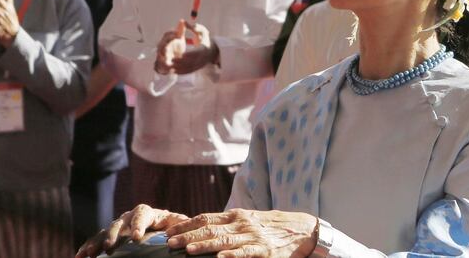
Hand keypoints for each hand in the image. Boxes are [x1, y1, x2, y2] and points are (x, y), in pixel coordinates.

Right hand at [75, 204, 189, 257]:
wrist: (160, 227)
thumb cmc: (171, 226)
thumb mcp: (177, 223)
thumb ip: (181, 223)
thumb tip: (190, 225)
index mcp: (147, 212)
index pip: (142, 214)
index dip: (138, 224)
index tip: (137, 237)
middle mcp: (129, 217)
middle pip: (119, 222)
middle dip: (114, 234)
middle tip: (110, 247)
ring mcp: (118, 226)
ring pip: (105, 232)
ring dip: (97, 242)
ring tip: (89, 254)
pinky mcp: (110, 236)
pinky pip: (97, 240)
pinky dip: (88, 246)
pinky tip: (79, 256)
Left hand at [155, 21, 218, 74]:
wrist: (212, 52)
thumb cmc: (205, 40)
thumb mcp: (203, 31)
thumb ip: (195, 27)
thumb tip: (186, 22)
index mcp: (203, 49)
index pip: (196, 53)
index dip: (188, 55)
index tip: (181, 54)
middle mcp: (201, 59)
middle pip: (191, 62)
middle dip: (181, 62)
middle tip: (171, 59)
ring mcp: (198, 65)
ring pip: (188, 68)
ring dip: (178, 68)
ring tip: (170, 65)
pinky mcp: (195, 69)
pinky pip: (187, 72)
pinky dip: (180, 72)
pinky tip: (173, 70)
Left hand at [165, 209, 317, 257]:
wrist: (301, 229)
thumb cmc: (269, 226)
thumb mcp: (247, 221)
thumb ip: (226, 225)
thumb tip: (200, 231)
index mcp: (235, 216)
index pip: (204, 218)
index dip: (185, 225)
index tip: (168, 232)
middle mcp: (241, 224)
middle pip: (210, 228)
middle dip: (187, 235)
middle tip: (169, 242)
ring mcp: (253, 237)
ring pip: (224, 240)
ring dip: (204, 245)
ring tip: (187, 249)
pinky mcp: (264, 251)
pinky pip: (246, 253)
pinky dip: (233, 255)